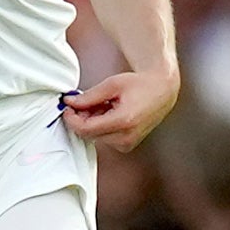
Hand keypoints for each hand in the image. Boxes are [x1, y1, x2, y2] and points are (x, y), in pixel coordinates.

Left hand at [61, 70, 178, 152]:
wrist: (162, 91)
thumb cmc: (140, 85)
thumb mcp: (112, 84)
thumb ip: (89, 96)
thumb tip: (70, 102)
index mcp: (122, 121)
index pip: (85, 129)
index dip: (71, 119)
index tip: (67, 107)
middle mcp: (126, 137)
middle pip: (89, 134)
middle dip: (81, 118)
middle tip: (83, 101)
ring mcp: (127, 144)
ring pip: (95, 136)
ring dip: (91, 121)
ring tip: (102, 103)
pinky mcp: (127, 145)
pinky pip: (104, 138)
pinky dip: (100, 126)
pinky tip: (109, 112)